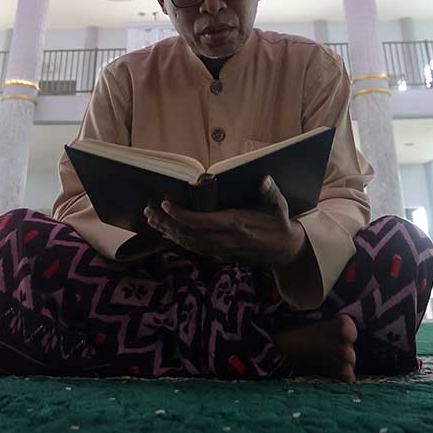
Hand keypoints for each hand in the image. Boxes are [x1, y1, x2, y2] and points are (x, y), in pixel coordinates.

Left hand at [145, 176, 305, 266]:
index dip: (181, 215)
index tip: (165, 204)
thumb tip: (264, 179)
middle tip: (149, 210)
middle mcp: (224, 239)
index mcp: (235, 225)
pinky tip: (166, 232)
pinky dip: (177, 240)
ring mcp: (220, 249)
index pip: (201, 222)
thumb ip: (270, 192)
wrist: (283, 251)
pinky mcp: (218, 254)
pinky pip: (193, 248)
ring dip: (167, 231)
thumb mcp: (279, 206)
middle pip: (188, 233)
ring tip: (151, 219)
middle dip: (166, 223)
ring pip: (187, 242)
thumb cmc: (279, 224)